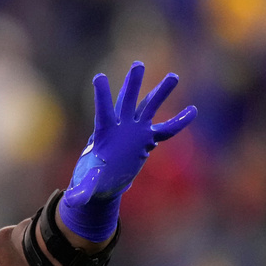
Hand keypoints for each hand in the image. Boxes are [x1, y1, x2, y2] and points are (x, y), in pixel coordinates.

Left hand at [60, 61, 196, 240]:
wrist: (102, 181)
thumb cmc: (92, 181)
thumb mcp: (86, 187)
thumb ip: (80, 192)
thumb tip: (73, 201)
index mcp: (103, 134)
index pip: (102, 111)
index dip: (101, 95)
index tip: (98, 77)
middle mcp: (120, 127)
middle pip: (126, 102)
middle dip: (132, 84)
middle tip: (138, 65)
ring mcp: (134, 131)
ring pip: (148, 108)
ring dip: (160, 93)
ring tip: (174, 77)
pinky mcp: (146, 140)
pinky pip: (166, 131)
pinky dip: (179, 123)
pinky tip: (193, 111)